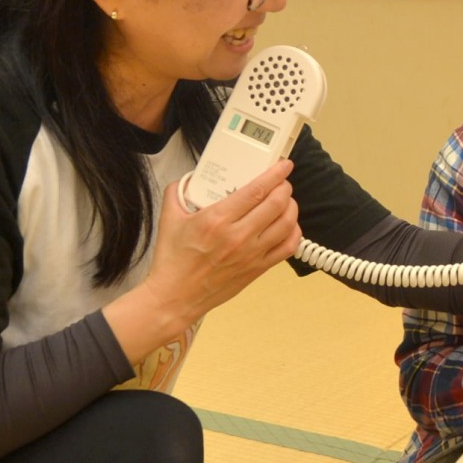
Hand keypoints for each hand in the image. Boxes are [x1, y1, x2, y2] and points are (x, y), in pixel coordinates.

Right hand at [143, 160, 300, 325]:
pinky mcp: (257, 269)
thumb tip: (188, 179)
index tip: (284, 165)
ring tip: (286, 201)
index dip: (275, 174)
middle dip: (285, 187)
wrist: (175, 297)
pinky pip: (287, 248)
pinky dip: (294, 233)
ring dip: (291, 207)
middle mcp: (238, 236)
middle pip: (276, 204)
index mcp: (217, 219)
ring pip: (287, 224)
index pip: (256, 190)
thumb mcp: (168, 220)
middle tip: (282, 182)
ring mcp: (251, 254)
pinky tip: (288, 225)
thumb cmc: (172, 261)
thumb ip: (178, 193)